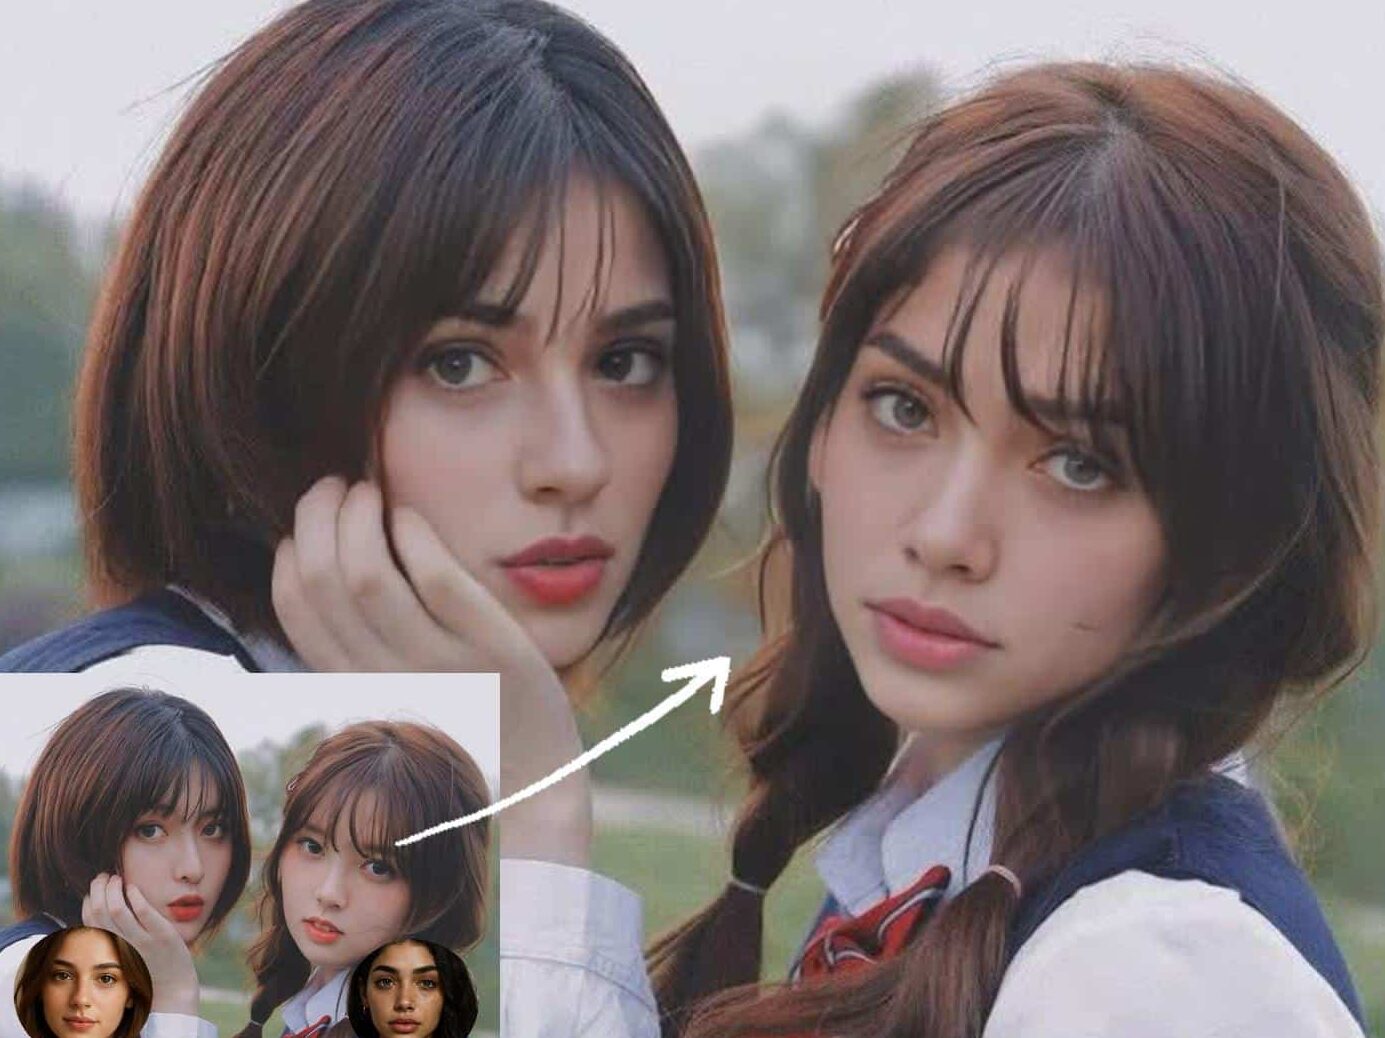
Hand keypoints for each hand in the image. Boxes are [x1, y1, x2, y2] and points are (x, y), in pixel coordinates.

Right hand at [82, 874, 200, 1015]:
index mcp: (109, 950)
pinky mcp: (162, 935)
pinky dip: (135, 896)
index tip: (93, 890)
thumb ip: (111, 937)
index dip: (88, 902)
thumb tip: (100, 911)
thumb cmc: (145, 967)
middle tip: (102, 876)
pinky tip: (132, 887)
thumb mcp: (121, 954)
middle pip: (99, 912)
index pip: (89, 923)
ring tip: (115, 877)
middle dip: (97, 890)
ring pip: (117, 910)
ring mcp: (142, 940)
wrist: (171, 987)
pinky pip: (144, 912)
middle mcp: (121, 945)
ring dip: (113, 889)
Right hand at [272, 476, 591, 863]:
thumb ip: (361, 649)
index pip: (295, 608)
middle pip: (324, 580)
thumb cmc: (463, 730)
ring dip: (358, 515)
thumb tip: (332, 571)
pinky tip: (411, 516)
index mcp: (356, 687)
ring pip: (369, 574)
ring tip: (368, 488)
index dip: (291, 552)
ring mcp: (441, 663)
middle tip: (335, 486)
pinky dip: (414, 534)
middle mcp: (388, 676)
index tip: (306, 524)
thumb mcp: (395, 696)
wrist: (533, 789)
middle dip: (317, 516)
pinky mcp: (494, 650)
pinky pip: (439, 580)